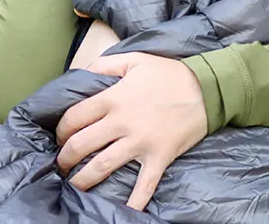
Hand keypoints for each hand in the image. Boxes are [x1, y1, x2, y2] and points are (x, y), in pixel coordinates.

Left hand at [55, 52, 207, 210]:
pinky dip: (134, 202)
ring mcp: (140, 143)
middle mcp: (121, 123)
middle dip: (65, 158)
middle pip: (80, 145)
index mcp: (113, 98)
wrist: (207, 88)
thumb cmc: (170, 73)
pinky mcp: (158, 157)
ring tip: (74, 185)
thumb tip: (82, 73)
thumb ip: (104, 64)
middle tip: (62, 163)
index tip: (60, 137)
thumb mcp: (135, 60)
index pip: (74, 118)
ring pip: (101, 167)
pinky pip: (144, 185)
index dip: (61, 130)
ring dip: (82, 179)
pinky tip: (124, 212)